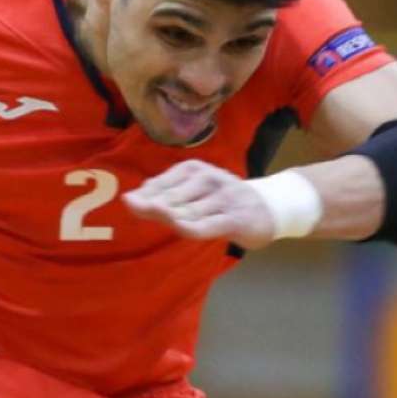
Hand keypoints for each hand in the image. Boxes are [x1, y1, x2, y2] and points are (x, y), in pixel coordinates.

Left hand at [124, 161, 276, 248]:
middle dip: (150, 202)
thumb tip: (134, 196)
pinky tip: (177, 227)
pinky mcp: (234, 218)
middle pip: (172, 196)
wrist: (269, 207)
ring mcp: (222, 199)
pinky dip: (192, 226)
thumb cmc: (224, 200)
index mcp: (195, 170)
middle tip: (130, 206)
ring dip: (169, 215)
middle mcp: (208, 179)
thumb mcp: (196, 190)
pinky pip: (209, 224)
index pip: (164, 182)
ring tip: (155, 215)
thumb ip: (167, 194)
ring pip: (188, 210)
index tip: (127, 201)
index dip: (144, 193)